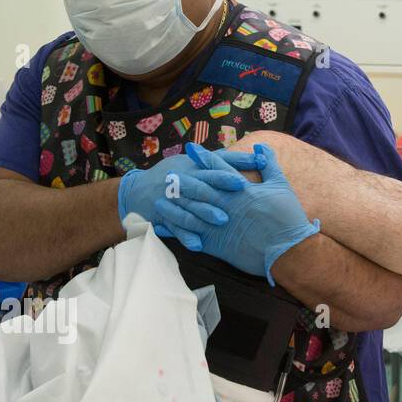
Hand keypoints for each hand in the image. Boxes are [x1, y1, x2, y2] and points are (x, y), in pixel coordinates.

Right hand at [117, 152, 246, 248]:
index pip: (210, 171)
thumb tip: (263, 157)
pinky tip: (198, 245)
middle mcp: (182, 183)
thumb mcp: (201, 162)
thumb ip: (232, 160)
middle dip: (214, 197)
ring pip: (188, 209)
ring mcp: (171, 201)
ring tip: (221, 223)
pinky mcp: (164, 218)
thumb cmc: (180, 172)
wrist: (138, 190)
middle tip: (233, 206)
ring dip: (203, 216)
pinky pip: (175, 228)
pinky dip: (186, 236)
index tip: (242, 183)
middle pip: (198, 189)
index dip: (224, 177)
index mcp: (193, 168)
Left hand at [154, 142, 319, 285]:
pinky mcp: (215, 243)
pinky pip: (190, 236)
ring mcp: (218, 224)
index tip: (191, 150)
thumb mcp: (281, 185)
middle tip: (168, 175)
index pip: (219, 169)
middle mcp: (226, 204)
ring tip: (159, 201)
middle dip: (182, 181)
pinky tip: (164, 228)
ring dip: (174, 206)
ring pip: (190, 212)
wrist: (287, 249)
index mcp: (241, 189)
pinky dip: (176, 232)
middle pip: (199, 189)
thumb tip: (261, 146)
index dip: (205, 159)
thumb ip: (269, 165)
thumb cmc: (287, 216)